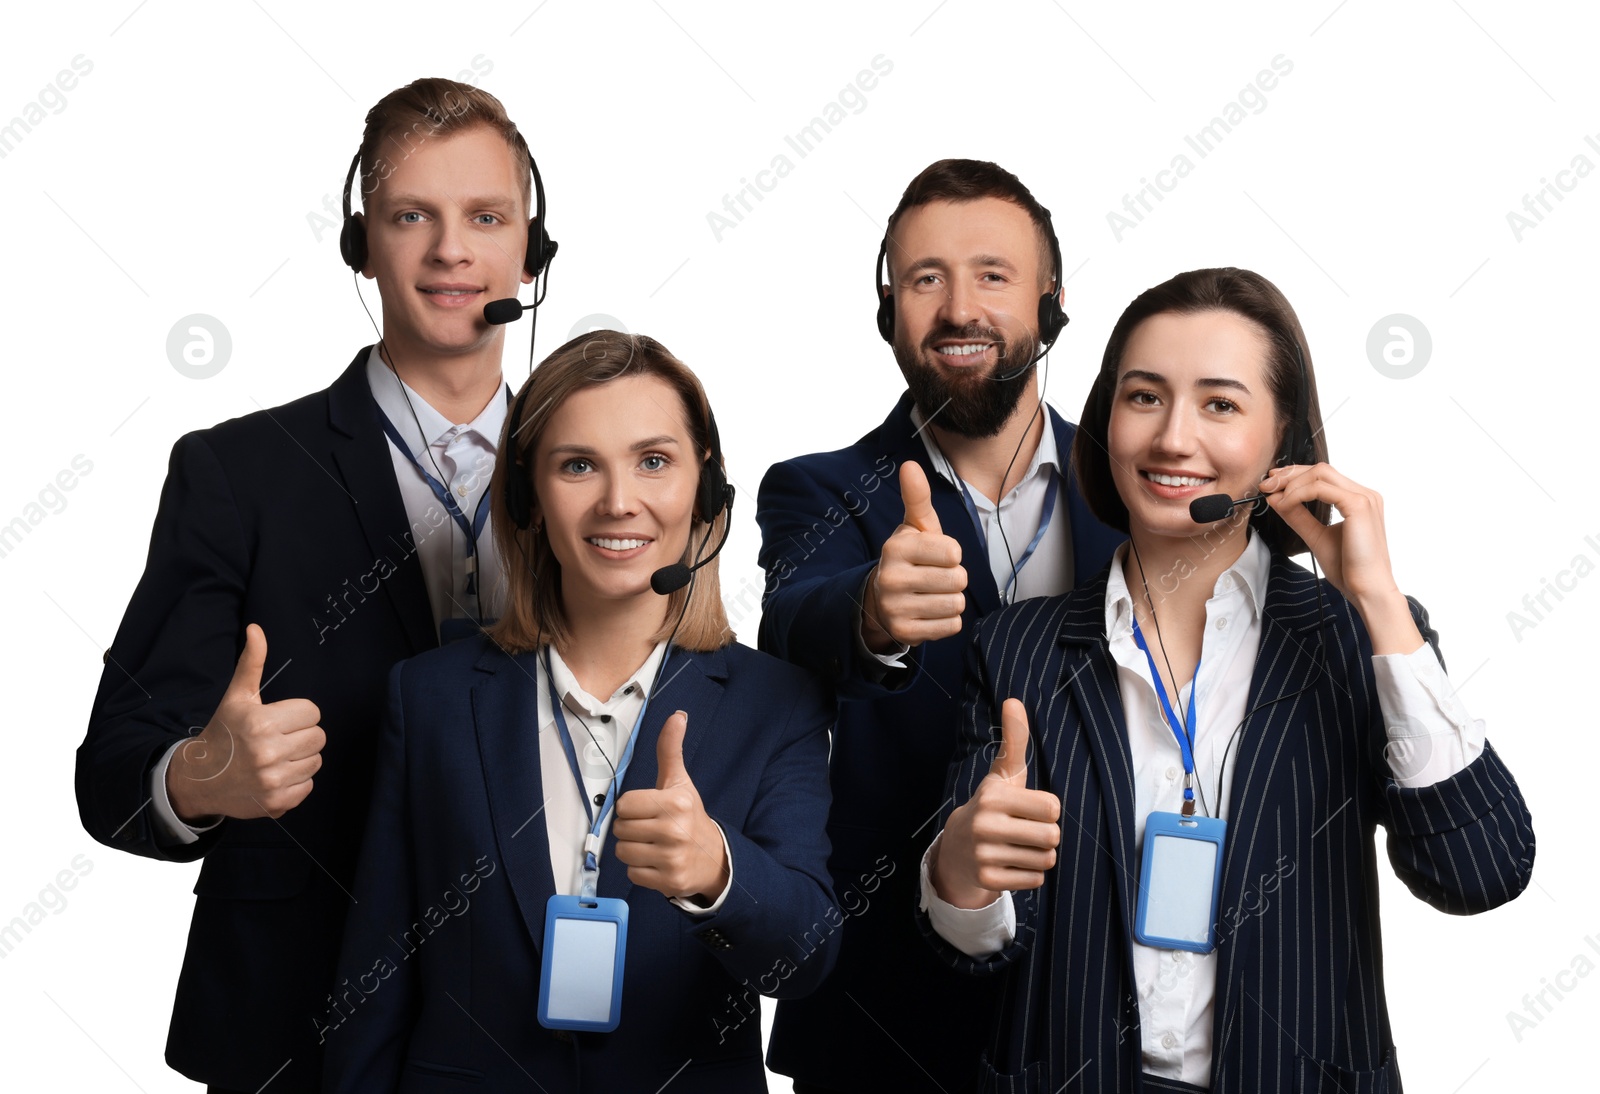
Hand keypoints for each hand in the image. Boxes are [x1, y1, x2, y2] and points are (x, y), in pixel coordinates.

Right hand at [166, 624, 325, 821]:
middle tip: (278, 738)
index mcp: (261, 722)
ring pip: (316, 761)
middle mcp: (267, 752)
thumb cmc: (224, 732)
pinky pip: (309, 785)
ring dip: (301, 758)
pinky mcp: (276, 803)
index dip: (298, 714)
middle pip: (318, 736)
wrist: (199, 778)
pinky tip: (275, 775)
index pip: (313, 712)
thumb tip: (256, 628)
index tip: (278, 719)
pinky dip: (296, 781)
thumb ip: (251, 662)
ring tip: (276, 756)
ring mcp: (272, 780)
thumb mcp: (238, 696)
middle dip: (301, 735)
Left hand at [613, 711, 728, 901]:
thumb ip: (671, 750)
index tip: (649, 810)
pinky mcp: (669, 881)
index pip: (624, 805)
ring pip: (623, 852)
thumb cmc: (689, 816)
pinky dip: (640, 870)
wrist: (714, 857)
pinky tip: (656, 862)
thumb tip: (677, 716)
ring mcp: (672, 858)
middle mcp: (675, 830)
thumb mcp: (680, 782)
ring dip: (634, 850)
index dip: (632, 808)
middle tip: (651, 829)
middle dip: (632, 829)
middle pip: (621, 829)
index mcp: (675, 803)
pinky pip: (632, 874)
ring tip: (653, 846)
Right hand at [860, 461, 967, 652]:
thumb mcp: (915, 527)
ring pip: (956, 604)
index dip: (952, 554)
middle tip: (935, 577)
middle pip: (958, 579)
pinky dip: (947, 621)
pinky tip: (930, 612)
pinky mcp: (904, 633)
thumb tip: (910, 465)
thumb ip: (917, 497)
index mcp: (897, 547)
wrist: (881, 599)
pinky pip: (951, 627)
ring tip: (933, 594)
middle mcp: (891, 578)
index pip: (953, 553)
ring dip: (952, 600)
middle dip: (954, 579)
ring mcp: (895, 608)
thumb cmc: (910, 557)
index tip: (937, 556)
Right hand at [931, 699, 1060, 908]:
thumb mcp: (1003, 774)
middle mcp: (985, 824)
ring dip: (1038, 856)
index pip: (1052, 807)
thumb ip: (1014, 740)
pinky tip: (1010, 863)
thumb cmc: (992, 806)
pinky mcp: (988, 879)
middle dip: (1046, 835)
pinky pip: (1035, 881)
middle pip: (1052, 836)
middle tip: (1025, 831)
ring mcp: (984, 854)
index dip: (1047, 809)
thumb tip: (1013, 700)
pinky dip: (1029, 875)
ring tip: (1016, 847)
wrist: (958, 849)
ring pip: (1046, 860)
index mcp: (994, 796)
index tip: (1027, 808)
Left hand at [1261, 463, 1421, 654]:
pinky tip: (1286, 506)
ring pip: (1321, 473)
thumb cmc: (1349, 568)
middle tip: (1266, 485)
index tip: (1272, 484)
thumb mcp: (1316, 536)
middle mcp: (1365, 494)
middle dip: (1289, 474)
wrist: (1367, 589)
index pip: (1324, 475)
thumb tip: (1275, 498)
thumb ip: (1298, 516)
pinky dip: (1298, 494)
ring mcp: (1364, 497)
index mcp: (1359, 500)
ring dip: (1291, 483)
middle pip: (1321, 469)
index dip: (1295, 475)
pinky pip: (1320, 488)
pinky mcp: (1359, 505)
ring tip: (1274, 497)